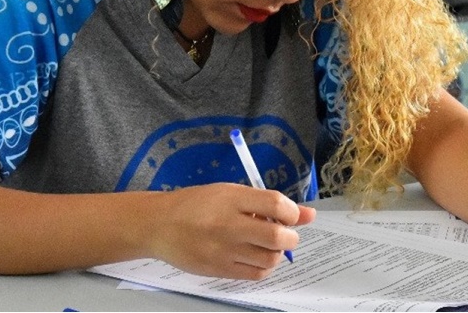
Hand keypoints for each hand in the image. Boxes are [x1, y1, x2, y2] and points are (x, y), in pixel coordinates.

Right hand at [151, 183, 315, 279]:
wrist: (159, 225)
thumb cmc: (195, 204)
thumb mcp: (229, 193)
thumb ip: (266, 202)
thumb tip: (308, 214)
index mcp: (231, 198)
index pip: (276, 204)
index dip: (292, 211)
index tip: (290, 214)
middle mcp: (228, 224)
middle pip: (277, 235)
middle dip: (290, 235)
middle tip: (283, 233)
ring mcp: (223, 249)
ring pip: (270, 258)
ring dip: (277, 252)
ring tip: (266, 245)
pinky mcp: (219, 269)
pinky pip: (255, 274)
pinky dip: (264, 266)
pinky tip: (255, 256)